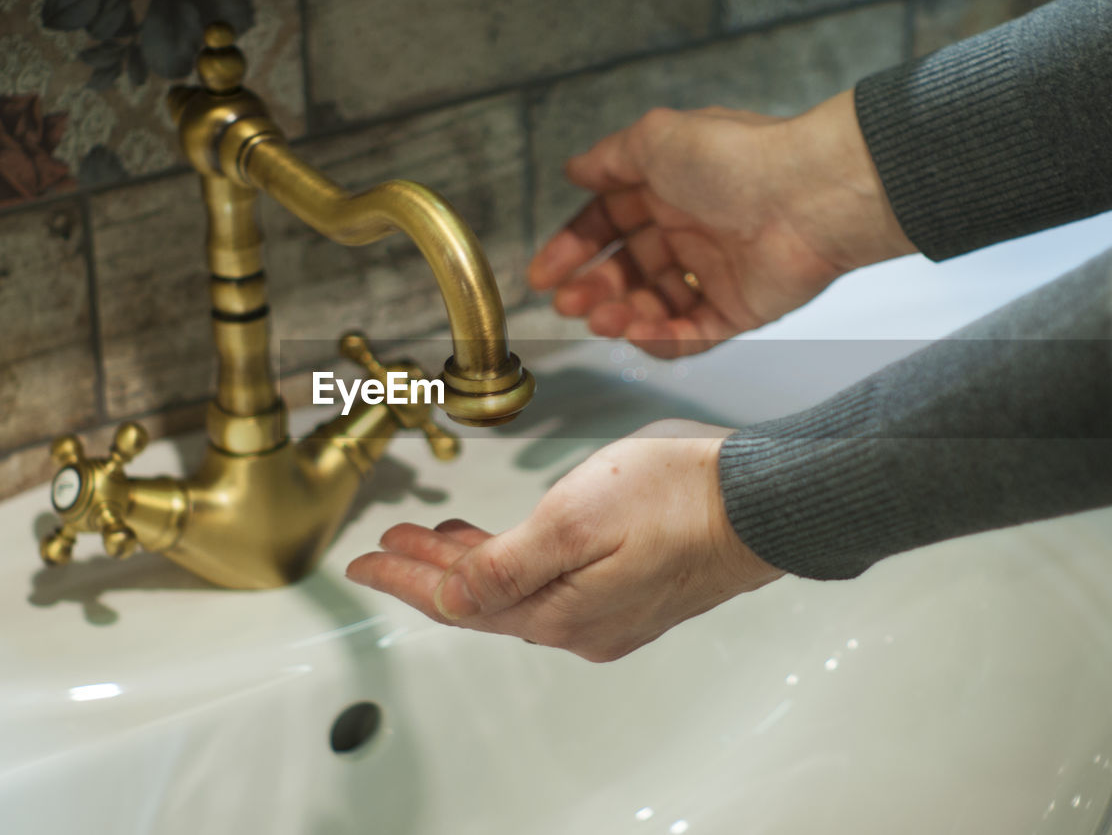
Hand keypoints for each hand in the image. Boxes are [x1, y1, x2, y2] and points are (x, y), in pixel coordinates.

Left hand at [345, 420, 783, 661]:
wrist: (762, 502)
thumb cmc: (678, 499)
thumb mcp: (574, 520)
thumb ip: (505, 563)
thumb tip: (450, 597)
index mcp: (560, 611)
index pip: (457, 602)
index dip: (404, 579)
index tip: (362, 563)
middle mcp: (580, 626)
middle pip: (482, 601)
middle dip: (429, 570)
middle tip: (390, 544)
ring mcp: (609, 615)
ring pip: (515, 593)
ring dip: (470, 564)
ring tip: (433, 537)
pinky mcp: (631, 595)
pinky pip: (549, 587)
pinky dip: (512, 564)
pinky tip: (506, 544)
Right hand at [529, 91, 914, 357]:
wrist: (809, 197)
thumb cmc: (738, 158)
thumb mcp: (656, 139)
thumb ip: (610, 157)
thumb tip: (575, 167)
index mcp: (668, 189)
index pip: (607, 224)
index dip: (573, 248)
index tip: (544, 273)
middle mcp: (689, 230)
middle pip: (624, 270)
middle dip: (591, 289)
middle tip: (567, 303)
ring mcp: (713, 273)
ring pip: (652, 306)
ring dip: (620, 316)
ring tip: (603, 320)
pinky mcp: (738, 310)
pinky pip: (691, 335)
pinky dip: (662, 339)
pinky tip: (639, 333)